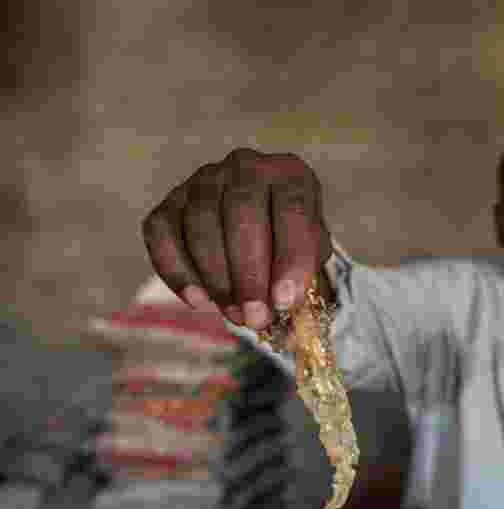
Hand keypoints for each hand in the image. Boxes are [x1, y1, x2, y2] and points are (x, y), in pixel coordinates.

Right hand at [142, 148, 331, 328]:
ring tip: (235, 315)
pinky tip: (198, 301)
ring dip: (217, 278)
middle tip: (255, 317)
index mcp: (290, 175)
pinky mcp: (171, 201)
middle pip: (241, 213)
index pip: (293, 209)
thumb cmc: (290, 241)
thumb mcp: (312, 254)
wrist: (262, 225)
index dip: (290, 258)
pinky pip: (162, 233)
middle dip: (248, 274)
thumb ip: (303, 275)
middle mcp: (245, 167)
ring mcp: (204, 180)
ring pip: (200, 224)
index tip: (285, 301)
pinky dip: (177, 271)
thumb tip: (285, 309)